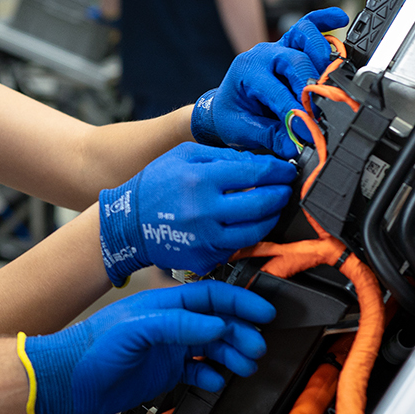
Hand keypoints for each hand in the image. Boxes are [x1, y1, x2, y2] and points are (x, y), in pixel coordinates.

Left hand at [22, 281, 273, 413]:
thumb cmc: (94, 346)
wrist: (71, 380)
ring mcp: (169, 348)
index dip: (239, 304)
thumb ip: (178, 325)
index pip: (211, 297)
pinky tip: (216, 381)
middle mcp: (171, 324)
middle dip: (241, 333)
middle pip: (217, 323)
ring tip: (245, 366)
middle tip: (256, 347)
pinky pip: (198, 372)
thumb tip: (217, 324)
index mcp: (165, 304)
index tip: (262, 314)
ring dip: (232, 355)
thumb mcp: (137, 329)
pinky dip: (212, 377)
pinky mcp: (166, 371)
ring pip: (212, 348)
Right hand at [98, 145, 295, 280]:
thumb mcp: (183, 155)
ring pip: (257, 230)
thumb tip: (259, 161)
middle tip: (284, 188)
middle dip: (281, 194)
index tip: (286, 170)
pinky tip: (249, 224)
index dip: (278, 170)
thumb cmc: (155, 185)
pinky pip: (239, 247)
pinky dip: (250, 235)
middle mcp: (205, 210)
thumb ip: (223, 155)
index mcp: (200, 179)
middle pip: (262, 204)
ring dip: (271, 217)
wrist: (128, 223)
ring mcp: (206, 238)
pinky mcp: (206, 257)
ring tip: (271, 206)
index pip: (256, 172)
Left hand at [192, 8, 350, 157]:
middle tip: (320, 106)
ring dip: (320, 50)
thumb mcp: (244, 131)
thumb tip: (296, 144)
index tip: (308, 129)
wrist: (226, 105)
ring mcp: (277, 46)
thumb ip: (271, 136)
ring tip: (331, 72)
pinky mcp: (291, 45)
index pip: (276, 90)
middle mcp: (262, 54)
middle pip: (293, 60)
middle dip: (310, 84)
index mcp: (246, 72)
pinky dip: (324, 20)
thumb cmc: (233, 115)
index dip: (295, 111)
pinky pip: (308, 25)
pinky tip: (340, 19)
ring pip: (301, 34)